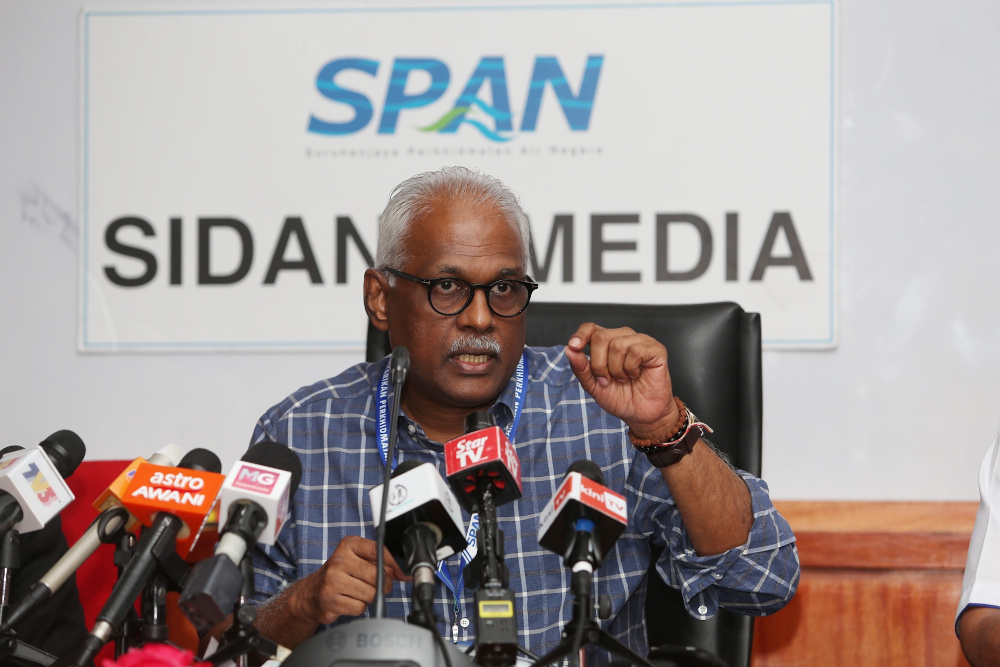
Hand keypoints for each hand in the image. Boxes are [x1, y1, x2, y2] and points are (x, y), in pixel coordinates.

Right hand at [291, 535, 410, 625]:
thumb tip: (401, 573)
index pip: (378, 551)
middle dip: (383, 585)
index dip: (393, 564)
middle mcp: (339, 560)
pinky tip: (349, 601)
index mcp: (348, 545)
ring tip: (357, 592)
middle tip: (376, 586)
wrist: (311, 594)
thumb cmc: (339, 575)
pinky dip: (359, 607)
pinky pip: (361, 607)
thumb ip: (379, 563)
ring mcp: (333, 581)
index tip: (400, 573)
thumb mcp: (357, 560)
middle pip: (377, 576)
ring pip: (371, 593)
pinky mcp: (331, 600)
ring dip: (369, 597)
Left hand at [564, 323, 679, 438]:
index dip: (580, 335)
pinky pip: (635, 351)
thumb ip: (581, 368)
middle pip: (600, 337)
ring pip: (617, 344)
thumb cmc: (620, 398)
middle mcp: (623, 337)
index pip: (591, 328)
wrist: (641, 415)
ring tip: (623, 378)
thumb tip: (569, 349)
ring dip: (616, 369)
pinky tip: (636, 375)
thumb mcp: (593, 386)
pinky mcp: (656, 349)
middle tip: (607, 380)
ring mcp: (641, 341)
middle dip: (599, 364)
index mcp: (607, 343)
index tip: (574, 346)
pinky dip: (631, 368)